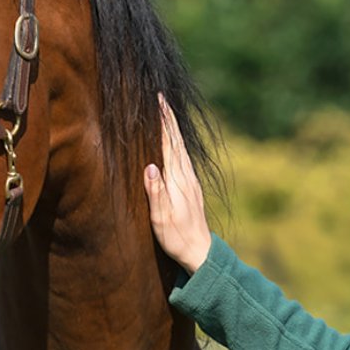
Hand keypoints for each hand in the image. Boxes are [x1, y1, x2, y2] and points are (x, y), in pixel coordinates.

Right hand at [143, 94, 212, 274]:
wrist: (200, 252)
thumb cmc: (177, 237)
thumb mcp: (161, 218)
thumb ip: (155, 192)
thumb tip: (149, 166)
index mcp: (177, 180)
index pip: (169, 143)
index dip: (163, 122)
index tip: (157, 101)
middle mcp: (186, 176)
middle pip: (177, 140)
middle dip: (168, 118)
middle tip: (160, 97)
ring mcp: (190, 181)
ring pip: (181, 147)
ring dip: (173, 128)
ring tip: (165, 113)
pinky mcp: (191, 188)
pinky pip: (183, 157)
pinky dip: (177, 143)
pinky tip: (174, 142)